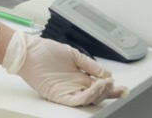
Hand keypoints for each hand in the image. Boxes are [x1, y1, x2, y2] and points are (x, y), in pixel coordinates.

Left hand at [3, 32, 127, 106]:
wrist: (29, 51)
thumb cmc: (46, 51)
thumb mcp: (74, 55)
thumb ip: (90, 65)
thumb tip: (107, 74)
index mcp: (79, 77)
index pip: (99, 86)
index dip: (111, 88)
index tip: (123, 87)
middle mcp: (75, 86)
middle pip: (96, 96)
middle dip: (109, 93)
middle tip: (117, 87)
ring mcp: (67, 92)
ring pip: (88, 100)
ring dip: (100, 93)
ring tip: (107, 84)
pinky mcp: (59, 96)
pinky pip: (76, 101)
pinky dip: (88, 96)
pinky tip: (95, 87)